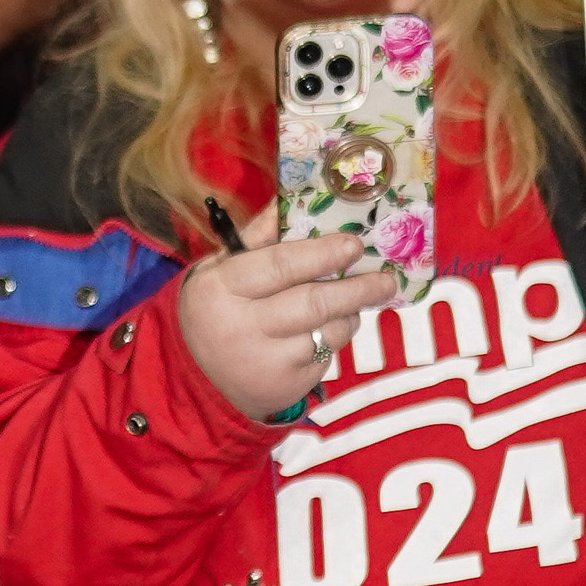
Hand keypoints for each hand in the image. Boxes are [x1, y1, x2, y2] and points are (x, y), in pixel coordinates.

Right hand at [178, 231, 394, 422]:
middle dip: (356, 289)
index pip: (280, 266)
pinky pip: (326, 355)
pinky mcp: (285, 385)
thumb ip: (256, 238)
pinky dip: (336, 337)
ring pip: (327, 331)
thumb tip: (287, 200)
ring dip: (350, 313)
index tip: (354, 245)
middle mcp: (241, 327)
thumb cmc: (218, 308)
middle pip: (312, 303)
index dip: (322, 253)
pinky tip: (328, 329)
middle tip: (385, 279)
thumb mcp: (221, 269)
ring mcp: (264, 360)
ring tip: (355, 301)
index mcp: (221, 288)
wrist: (199, 376)